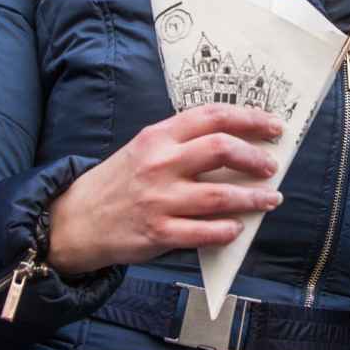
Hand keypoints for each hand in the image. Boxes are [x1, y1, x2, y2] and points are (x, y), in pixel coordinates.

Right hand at [47, 105, 284, 274]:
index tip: (273, 127)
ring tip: (270, 199)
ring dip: (253, 198)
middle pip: (222, 150)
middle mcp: (161, 163)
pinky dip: (228, 230)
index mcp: (159, 136)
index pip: (213, 116)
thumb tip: (237, 145)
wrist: (75, 220)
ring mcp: (159, 200)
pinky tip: (238, 227)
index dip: (250, 118)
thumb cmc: (119, 181)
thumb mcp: (145, 148)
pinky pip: (205, 232)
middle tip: (271, 167)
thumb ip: (183, 143)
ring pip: (221, 196)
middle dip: (256, 158)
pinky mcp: (158, 233)